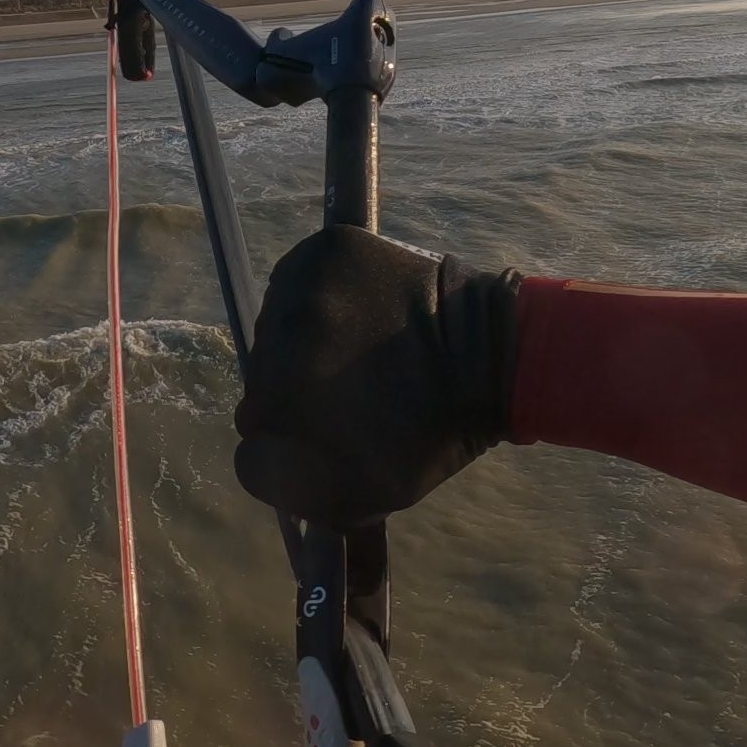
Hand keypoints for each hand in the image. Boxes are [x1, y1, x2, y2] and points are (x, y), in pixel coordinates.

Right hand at [234, 226, 521, 526]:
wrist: (493, 355)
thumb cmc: (434, 431)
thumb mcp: (369, 494)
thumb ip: (303, 496)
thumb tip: (263, 466)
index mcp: (291, 427)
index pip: (252, 446)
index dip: (289, 448)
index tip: (325, 439)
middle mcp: (282, 356)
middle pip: (261, 386)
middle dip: (296, 396)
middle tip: (347, 394)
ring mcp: (301, 295)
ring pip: (273, 333)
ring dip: (302, 346)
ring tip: (356, 351)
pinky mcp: (325, 250)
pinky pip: (293, 285)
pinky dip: (315, 299)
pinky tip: (355, 314)